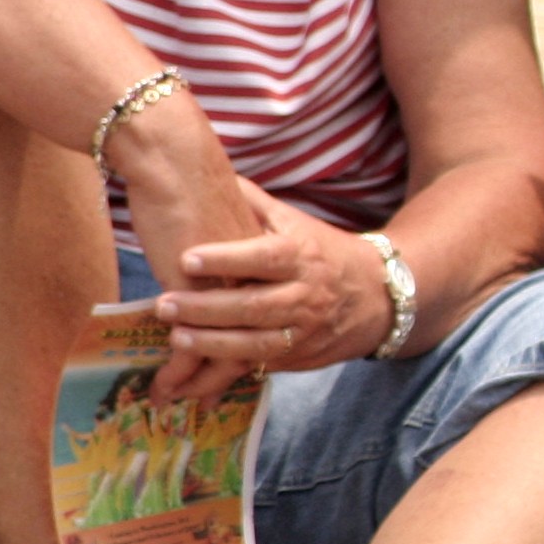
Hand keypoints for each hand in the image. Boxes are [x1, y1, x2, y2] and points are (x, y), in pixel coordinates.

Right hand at [105, 89, 270, 395]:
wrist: (176, 159)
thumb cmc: (193, 185)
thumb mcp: (229, 220)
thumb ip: (234, 248)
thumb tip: (220, 272)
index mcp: (276, 261)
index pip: (272, 319)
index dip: (251, 353)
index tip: (232, 379)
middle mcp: (266, 276)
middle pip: (253, 340)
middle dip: (220, 376)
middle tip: (194, 400)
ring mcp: (238, 282)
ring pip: (227, 344)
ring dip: (195, 375)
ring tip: (167, 395)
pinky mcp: (205, 286)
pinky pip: (198, 337)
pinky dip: (180, 363)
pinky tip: (164, 378)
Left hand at [153, 180, 398, 401]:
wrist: (379, 295)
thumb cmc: (324, 252)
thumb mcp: (295, 222)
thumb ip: (254, 204)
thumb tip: (214, 170)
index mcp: (301, 255)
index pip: (263, 257)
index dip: (226, 259)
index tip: (187, 257)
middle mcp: (305, 295)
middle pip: (254, 305)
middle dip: (207, 308)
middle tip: (164, 305)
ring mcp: (303, 330)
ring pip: (256, 343)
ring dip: (213, 344)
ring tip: (175, 339)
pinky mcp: (298, 357)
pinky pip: (259, 367)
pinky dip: (226, 373)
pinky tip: (195, 374)